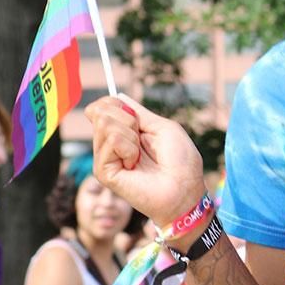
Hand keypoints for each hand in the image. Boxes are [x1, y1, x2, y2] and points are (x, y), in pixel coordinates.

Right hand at [85, 94, 205, 227]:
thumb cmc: (180, 160)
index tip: (136, 118)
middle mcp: (111, 145)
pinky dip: (128, 147)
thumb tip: (115, 96)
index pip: (104, 107)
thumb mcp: (161, 126)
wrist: (184, 189)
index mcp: (125, 133)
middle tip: (143, 140)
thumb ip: (136, 112)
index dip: (116, 104)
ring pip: (104, 124)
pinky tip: (134, 164)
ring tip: (140, 155)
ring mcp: (105, 159)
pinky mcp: (103, 172)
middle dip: (129, 119)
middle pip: (101, 112)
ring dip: (131, 134)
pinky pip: (110, 141)